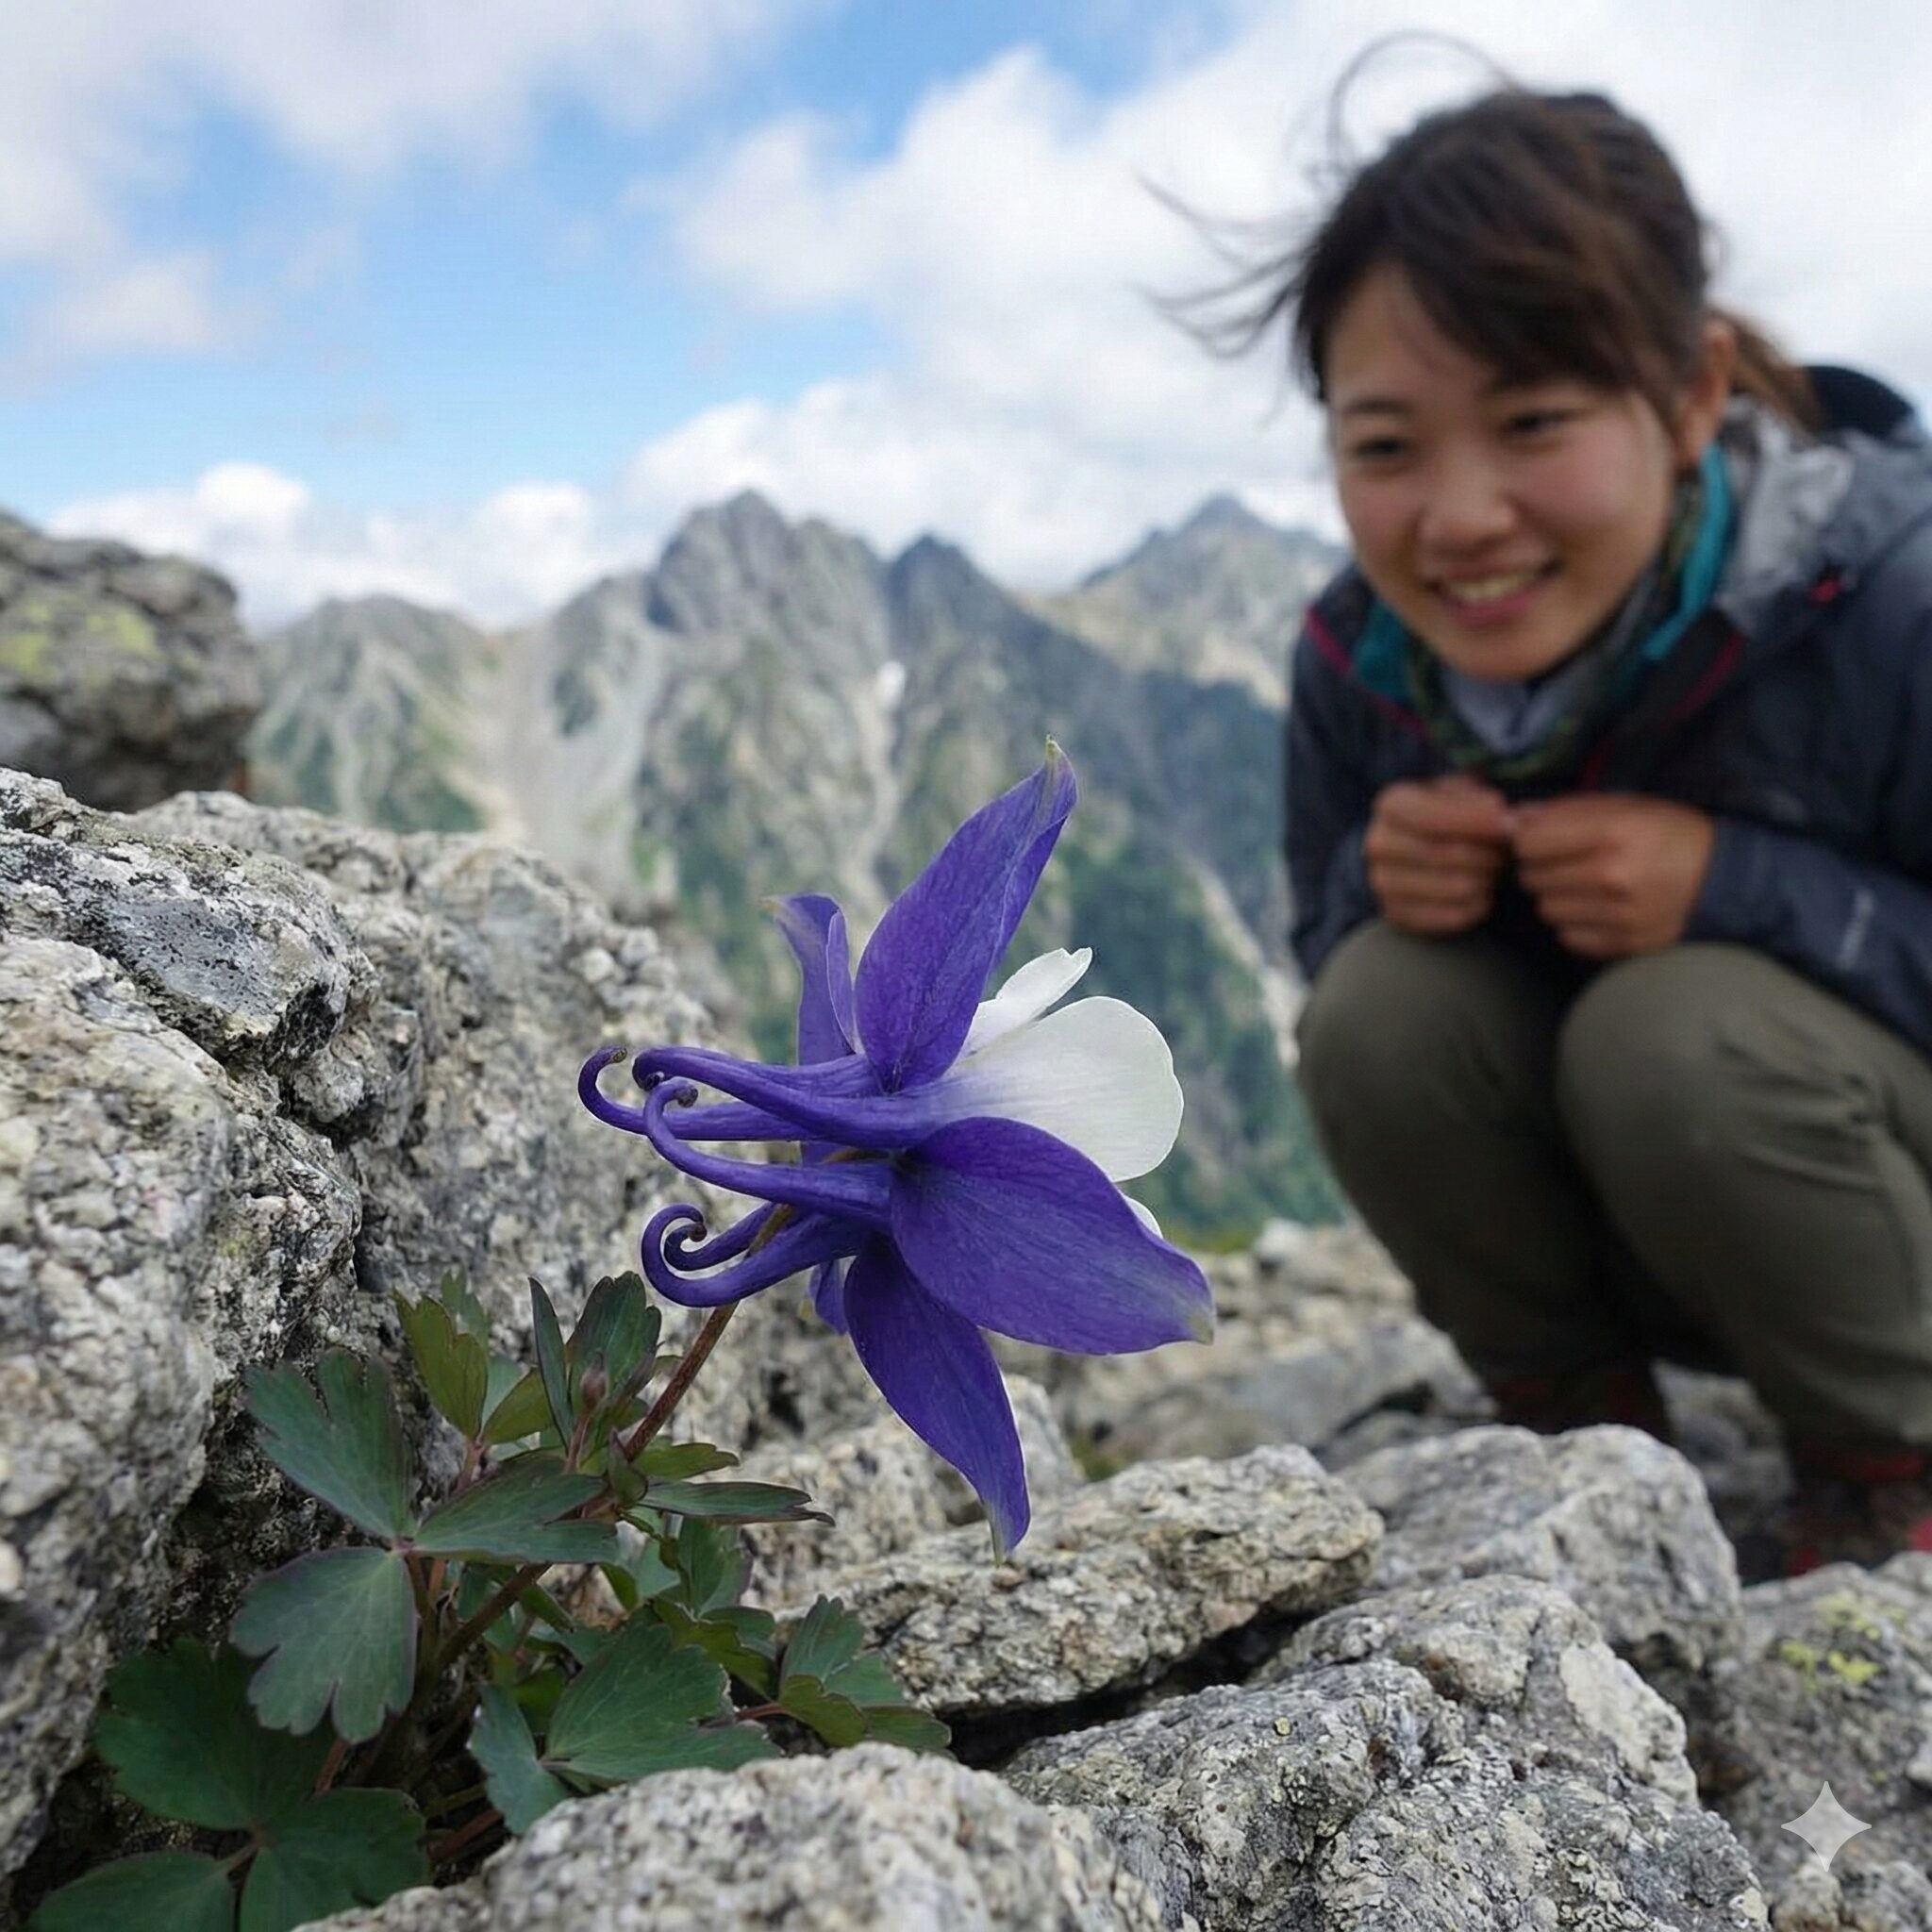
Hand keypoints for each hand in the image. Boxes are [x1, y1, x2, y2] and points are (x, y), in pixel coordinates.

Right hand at [1364, 774, 1511, 935]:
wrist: (1419, 847)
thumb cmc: (1449, 814)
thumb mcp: (1461, 792)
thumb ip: (1479, 800)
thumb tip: (1500, 816)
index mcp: (1392, 805)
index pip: (1429, 816)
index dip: (1472, 821)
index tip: (1507, 824)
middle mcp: (1379, 844)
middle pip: (1446, 854)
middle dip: (1487, 853)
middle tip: (1504, 850)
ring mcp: (1383, 883)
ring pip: (1457, 888)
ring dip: (1487, 879)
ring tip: (1494, 868)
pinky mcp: (1397, 914)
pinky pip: (1455, 916)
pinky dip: (1480, 904)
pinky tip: (1483, 891)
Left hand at [1511, 794, 1714, 957]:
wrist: (1722, 879)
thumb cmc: (1668, 833)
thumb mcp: (1625, 806)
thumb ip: (1566, 811)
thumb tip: (1512, 819)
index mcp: (1613, 833)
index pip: (1529, 843)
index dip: (1529, 839)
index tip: (1541, 839)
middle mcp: (1613, 876)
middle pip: (1533, 878)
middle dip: (1541, 868)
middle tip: (1565, 863)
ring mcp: (1619, 915)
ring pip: (1546, 910)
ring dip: (1556, 897)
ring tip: (1582, 886)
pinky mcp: (1624, 944)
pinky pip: (1568, 937)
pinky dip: (1574, 924)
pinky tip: (1596, 909)